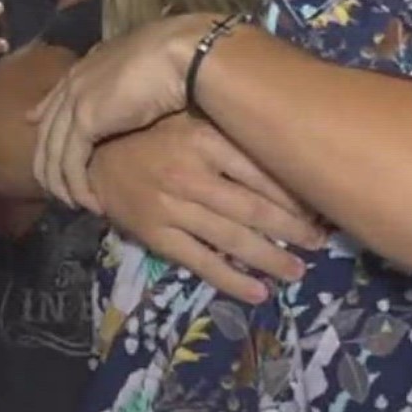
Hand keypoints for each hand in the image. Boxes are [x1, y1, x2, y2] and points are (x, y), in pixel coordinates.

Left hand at [29, 13, 218, 210]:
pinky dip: (78, 187)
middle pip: (47, 133)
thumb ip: (128, 75)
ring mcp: (75, 101)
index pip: (54, 100)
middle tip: (58, 190)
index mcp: (85, 68)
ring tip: (76, 204)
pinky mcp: (85, 121)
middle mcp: (73, 84)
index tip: (34, 129)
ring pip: (54, 153)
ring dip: (63, 184)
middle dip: (49, 165)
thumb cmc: (176, 56)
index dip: (43, 119)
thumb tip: (136, 82)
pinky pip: (70, 163)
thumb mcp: (145, 68)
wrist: (182, 53)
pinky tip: (90, 202)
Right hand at [90, 114, 324, 303]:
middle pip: (254, 209)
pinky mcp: (156, 234)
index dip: (295, 195)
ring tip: (297, 272)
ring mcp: (172, 207)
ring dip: (270, 259)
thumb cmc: (152, 132)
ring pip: (232, 239)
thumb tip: (287, 151)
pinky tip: (258, 293)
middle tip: (320, 243)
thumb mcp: (193, 118)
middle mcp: (191, 173)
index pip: (263, 171)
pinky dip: (232, 280)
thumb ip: (232, 134)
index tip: (321, 206)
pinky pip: (201, 262)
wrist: (90, 154)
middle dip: (293, 230)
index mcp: (206, 139)